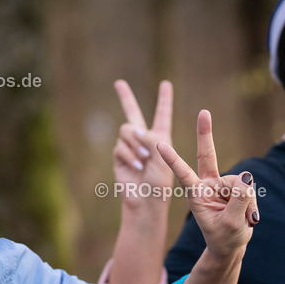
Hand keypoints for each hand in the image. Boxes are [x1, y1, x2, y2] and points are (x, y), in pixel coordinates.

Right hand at [112, 80, 173, 212]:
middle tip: (119, 82)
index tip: (166, 83)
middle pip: (132, 112)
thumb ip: (151, 138)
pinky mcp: (119, 156)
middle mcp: (144, 139)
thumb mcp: (164, 156)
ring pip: (127, 131)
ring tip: (144, 161)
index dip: (164, 99)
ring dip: (136, 144)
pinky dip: (130, 156)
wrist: (146, 201)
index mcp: (161, 137)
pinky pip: (121, 146)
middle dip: (125, 97)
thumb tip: (133, 130)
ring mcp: (130, 147)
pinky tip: (137, 167)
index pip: (162, 114)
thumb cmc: (160, 181)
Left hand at [157, 110, 258, 259]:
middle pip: (207, 155)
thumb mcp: (231, 223)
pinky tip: (248, 215)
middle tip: (204, 112)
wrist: (231, 244)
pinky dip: (252, 203)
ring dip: (247, 203)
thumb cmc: (224, 237)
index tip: (158, 144)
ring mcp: (221, 183)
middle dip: (205, 133)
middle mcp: (206, 184)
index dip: (173, 159)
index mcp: (196, 194)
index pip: (183, 174)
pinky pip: (249, 187)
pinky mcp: (235, 185)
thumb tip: (246, 177)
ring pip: (242, 182)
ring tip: (242, 218)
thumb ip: (238, 201)